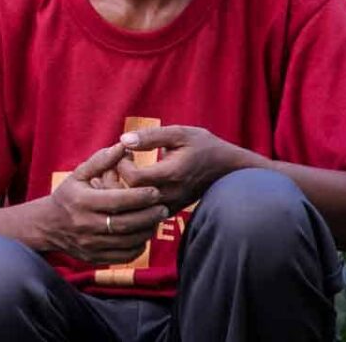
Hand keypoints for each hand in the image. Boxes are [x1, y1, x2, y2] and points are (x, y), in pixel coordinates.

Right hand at [46, 143, 168, 264]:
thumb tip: (124, 146)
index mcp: (82, 201)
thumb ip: (101, 160)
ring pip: (128, 241)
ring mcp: (90, 244)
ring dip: (147, 230)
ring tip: (156, 219)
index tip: (155, 191)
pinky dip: (139, 246)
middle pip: (126, 223)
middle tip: (163, 207)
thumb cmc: (67, 196)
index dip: (140, 196)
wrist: (48, 225)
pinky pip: (124, 256)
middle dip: (149, 215)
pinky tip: (144, 234)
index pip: (117, 200)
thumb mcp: (78, 175)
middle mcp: (86, 224)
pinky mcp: (95, 258)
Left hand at [117, 126, 249, 213]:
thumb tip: (124, 140)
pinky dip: (132, 199)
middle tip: (116, 163)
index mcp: (172, 174)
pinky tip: (132, 183)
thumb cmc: (204, 147)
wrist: (229, 170)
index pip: (133, 178)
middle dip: (116, 178)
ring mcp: (170, 207)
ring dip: (122, 190)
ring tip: (122, 172)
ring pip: (134, 207)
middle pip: (129, 196)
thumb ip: (151, 136)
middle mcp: (170, 195)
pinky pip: (143, 212)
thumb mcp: (180, 134)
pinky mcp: (169, 212)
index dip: (122, 163)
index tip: (125, 152)